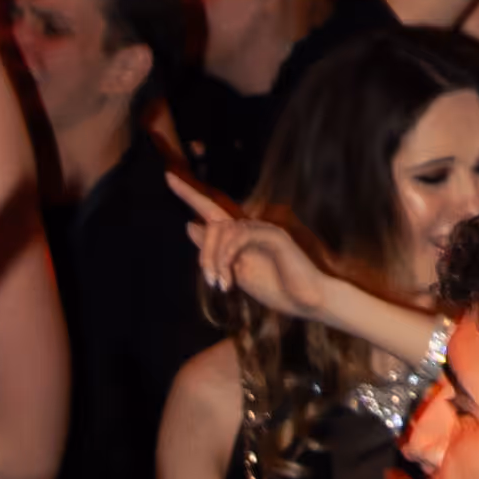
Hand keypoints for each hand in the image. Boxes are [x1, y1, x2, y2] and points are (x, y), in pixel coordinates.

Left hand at [165, 168, 331, 324]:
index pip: (212, 210)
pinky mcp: (275, 236)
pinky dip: (229, 255)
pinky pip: (241, 236)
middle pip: (214, 223)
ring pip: (225, 232)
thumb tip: (190, 225)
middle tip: (210, 280)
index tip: (167, 176)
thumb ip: (216, 251)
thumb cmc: (279, 289)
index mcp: (243, 235)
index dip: (189, 193)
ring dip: (216, 259)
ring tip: (221, 284)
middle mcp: (253, 226)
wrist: (311, 302)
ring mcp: (265, 229)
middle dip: (204, 252)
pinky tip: (231, 276)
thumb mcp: (237, 272)